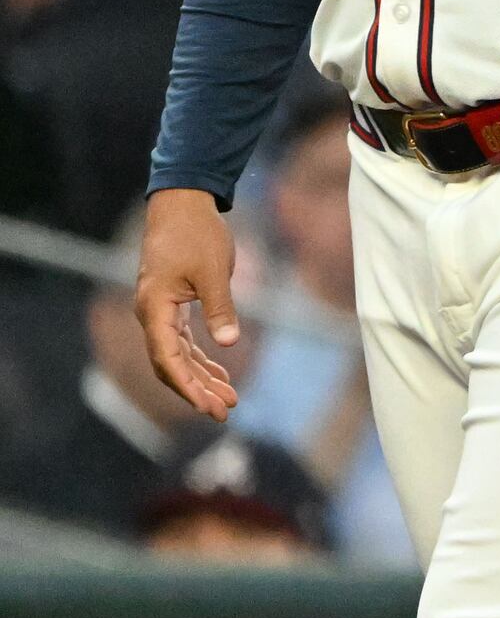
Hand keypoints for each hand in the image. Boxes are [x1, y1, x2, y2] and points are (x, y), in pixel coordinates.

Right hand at [134, 187, 239, 419]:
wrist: (182, 205)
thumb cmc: (195, 234)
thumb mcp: (213, 271)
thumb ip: (220, 307)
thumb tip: (229, 343)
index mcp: (155, 310)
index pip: (168, 359)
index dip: (187, 386)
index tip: (207, 406)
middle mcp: (151, 316)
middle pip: (171, 365)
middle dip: (196, 391)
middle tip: (225, 412)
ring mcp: (160, 313)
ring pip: (177, 357)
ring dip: (201, 378)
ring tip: (230, 400)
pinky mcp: (172, 307)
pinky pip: (183, 342)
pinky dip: (201, 359)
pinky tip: (221, 374)